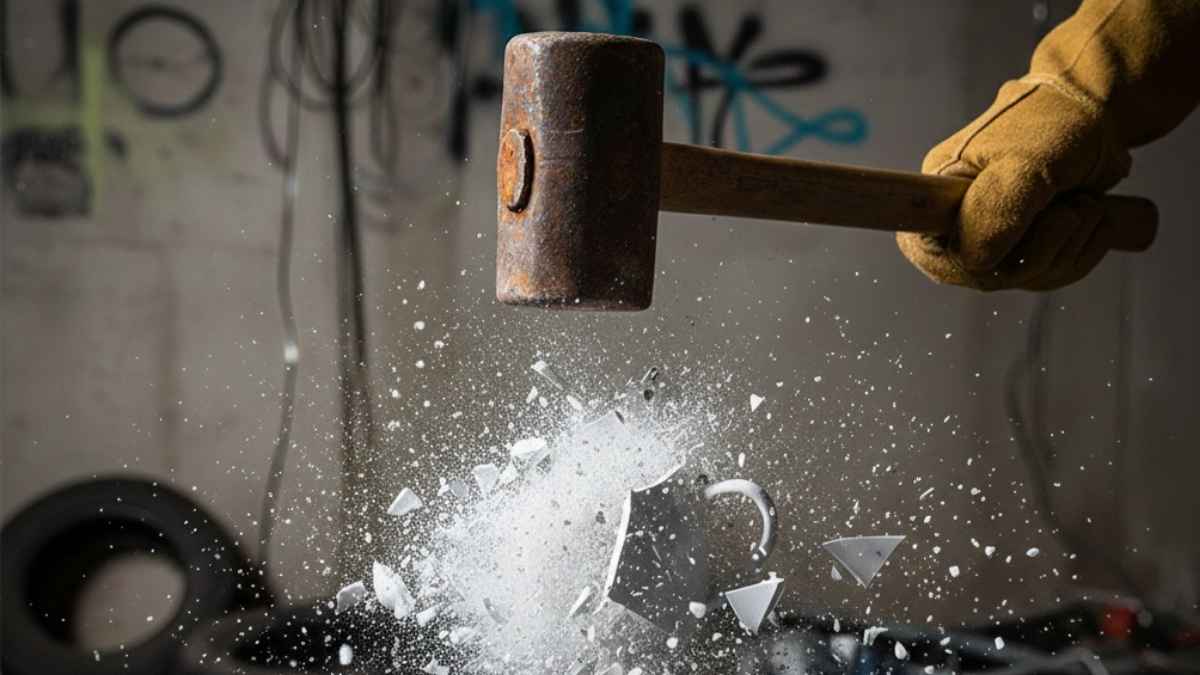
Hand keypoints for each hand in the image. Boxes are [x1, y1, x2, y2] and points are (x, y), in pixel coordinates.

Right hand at [898, 77, 1133, 289]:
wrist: (1098, 110)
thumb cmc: (1057, 123)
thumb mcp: (1026, 162)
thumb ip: (997, 209)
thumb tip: (975, 261)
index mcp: (940, 192)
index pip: (932, 254)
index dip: (969, 265)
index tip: (1012, 244)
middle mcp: (963, 218)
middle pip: (986, 275)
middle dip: (1038, 250)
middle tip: (1069, 210)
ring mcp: (998, 234)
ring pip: (1024, 277)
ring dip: (1069, 245)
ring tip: (1084, 203)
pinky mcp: (1029, 243)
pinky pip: (1049, 275)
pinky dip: (1081, 251)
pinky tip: (1093, 218)